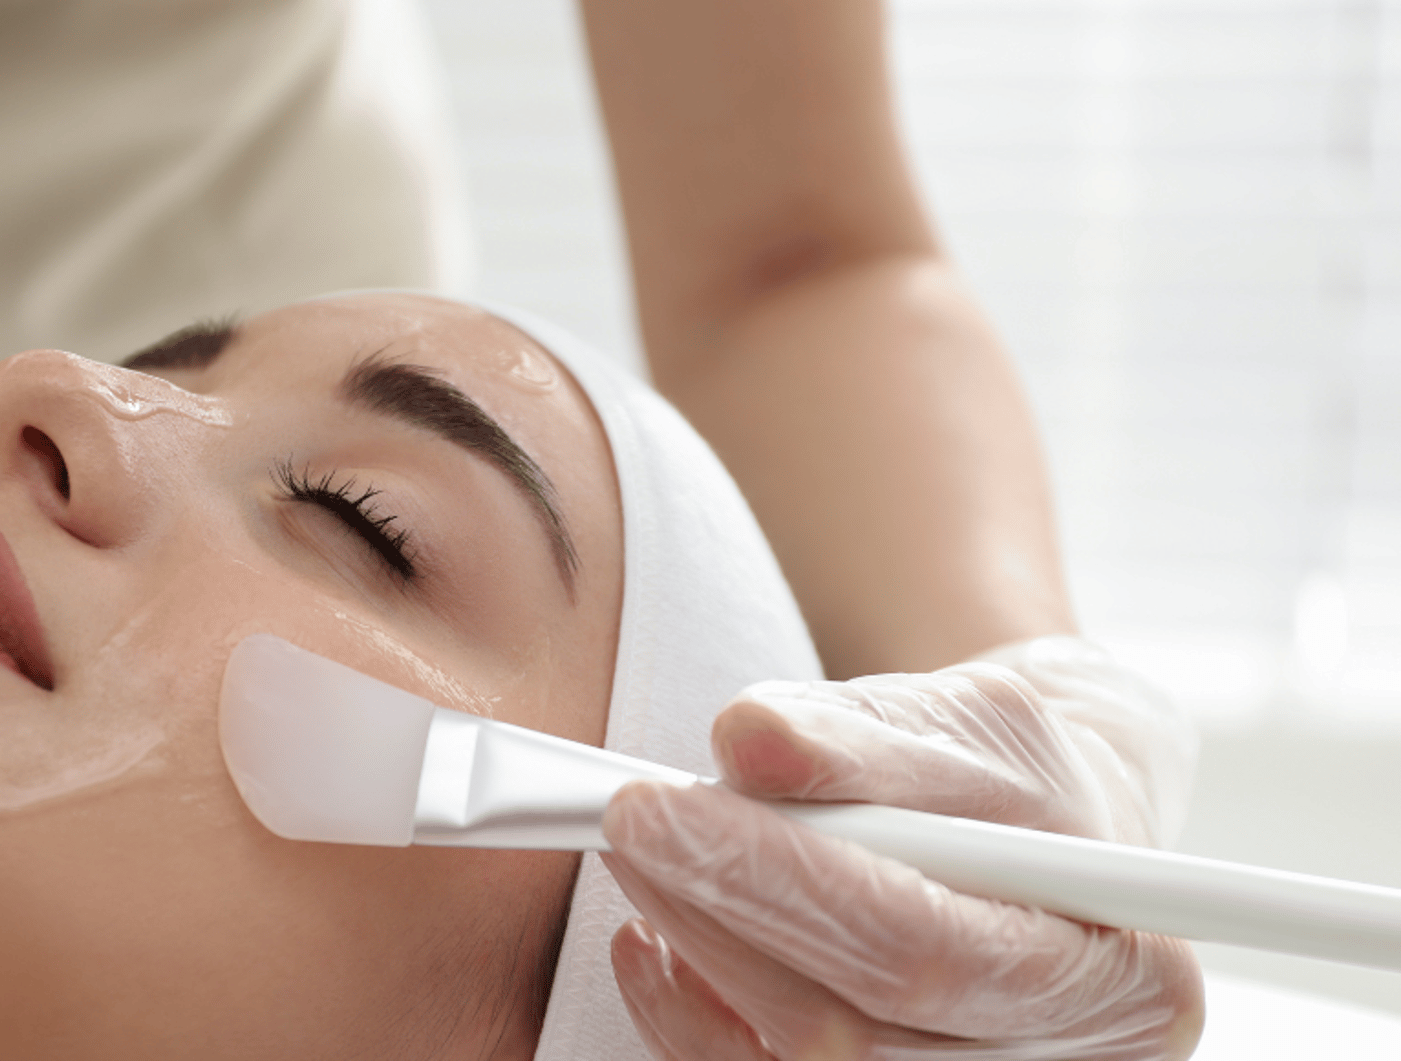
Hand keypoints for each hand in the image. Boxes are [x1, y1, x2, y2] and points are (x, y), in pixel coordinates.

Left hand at [601, 636, 1204, 1059]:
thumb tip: (749, 739)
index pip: (919, 949)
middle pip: (845, 1030)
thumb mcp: (975, 724)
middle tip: (630, 822)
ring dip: (694, 961)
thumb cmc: (1025, 782)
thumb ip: (868, 735)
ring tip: (646, 862)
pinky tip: (656, 948)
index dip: (778, 885)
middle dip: (716, 916)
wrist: (1045, 838)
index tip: (661, 808)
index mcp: (1125, 977)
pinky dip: (687, 1023)